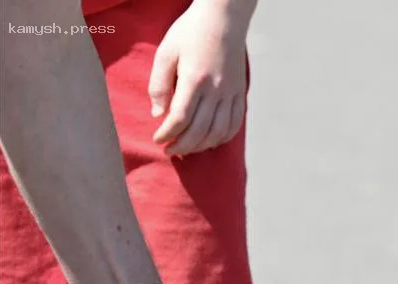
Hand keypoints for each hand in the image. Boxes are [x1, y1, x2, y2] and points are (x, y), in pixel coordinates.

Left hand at [149, 0, 255, 155]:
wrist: (224, 19)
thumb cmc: (190, 32)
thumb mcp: (166, 53)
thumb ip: (159, 84)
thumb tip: (157, 114)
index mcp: (194, 80)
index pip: (180, 118)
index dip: (167, 134)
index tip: (158, 139)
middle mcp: (216, 90)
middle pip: (200, 131)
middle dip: (183, 145)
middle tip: (170, 150)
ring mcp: (230, 94)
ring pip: (219, 132)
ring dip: (202, 146)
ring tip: (188, 148)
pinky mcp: (239, 94)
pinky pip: (234, 124)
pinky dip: (223, 138)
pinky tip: (210, 141)